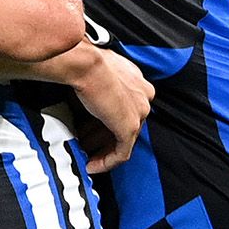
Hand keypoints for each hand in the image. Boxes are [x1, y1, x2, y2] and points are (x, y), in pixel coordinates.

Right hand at [71, 47, 153, 173]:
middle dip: (102, 138)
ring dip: (102, 151)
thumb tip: (86, 99)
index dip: (106, 121)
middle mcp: (143, 94)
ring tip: (86, 157)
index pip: (126, 107)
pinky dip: (106, 162)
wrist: (85, 64)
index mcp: (136, 79)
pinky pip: (121, 153)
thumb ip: (98, 86)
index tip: (90, 129)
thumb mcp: (95, 72)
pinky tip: (92, 166)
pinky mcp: (129, 127)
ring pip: (124, 140)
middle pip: (125, 124)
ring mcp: (139, 112)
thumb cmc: (84, 62)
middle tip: (85, 144)